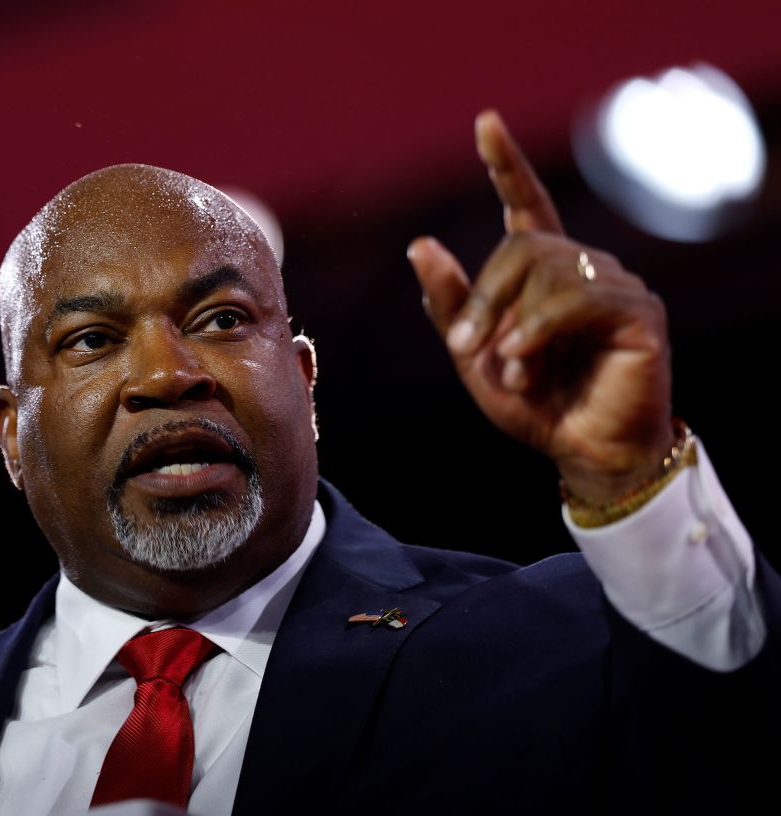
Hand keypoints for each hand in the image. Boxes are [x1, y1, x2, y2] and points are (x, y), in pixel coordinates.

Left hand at [407, 110, 673, 503]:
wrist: (580, 452)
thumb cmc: (533, 405)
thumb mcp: (474, 355)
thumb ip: (450, 303)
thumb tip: (418, 244)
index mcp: (542, 273)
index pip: (526, 203)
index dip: (506, 164)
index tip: (485, 122)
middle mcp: (582, 267)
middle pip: (520, 245)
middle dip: (482, 297)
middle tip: (464, 347)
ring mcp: (615, 284)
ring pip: (547, 270)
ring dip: (510, 324)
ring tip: (508, 371)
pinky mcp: (639, 312)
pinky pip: (577, 299)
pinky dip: (538, 331)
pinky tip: (523, 364)